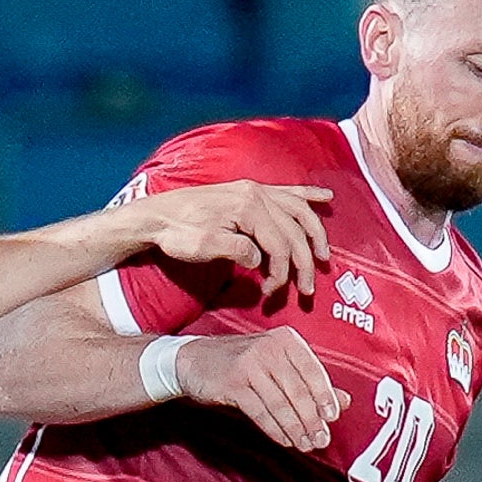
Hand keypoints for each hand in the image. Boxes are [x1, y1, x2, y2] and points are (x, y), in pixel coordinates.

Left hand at [132, 181, 331, 297]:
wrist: (156, 215)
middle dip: (304, 262)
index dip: (282, 272)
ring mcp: (254, 189)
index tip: (272, 292)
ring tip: (323, 255)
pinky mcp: (249, 191)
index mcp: (248, 206)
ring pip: (298, 209)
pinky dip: (308, 194)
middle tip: (307, 288)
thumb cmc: (177, 233)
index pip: (279, 244)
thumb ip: (237, 251)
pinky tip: (325, 196)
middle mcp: (256, 193)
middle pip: (294, 229)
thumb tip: (259, 260)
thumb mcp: (204, 246)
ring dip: (315, 232)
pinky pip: (288, 191)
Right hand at [176, 327, 346, 450]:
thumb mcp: (278, 365)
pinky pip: (261, 411)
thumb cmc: (241, 363)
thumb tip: (345, 401)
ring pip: (281, 403)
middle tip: (321, 439)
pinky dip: (275, 428)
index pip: (313, 370)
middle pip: (298, 390)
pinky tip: (284, 440)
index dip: (325, 396)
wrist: (193, 360)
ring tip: (305, 445)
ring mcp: (250, 363)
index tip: (333, 417)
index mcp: (286, 339)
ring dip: (295, 428)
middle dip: (312, 419)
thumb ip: (311, 382)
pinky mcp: (233, 382)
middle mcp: (270, 347)